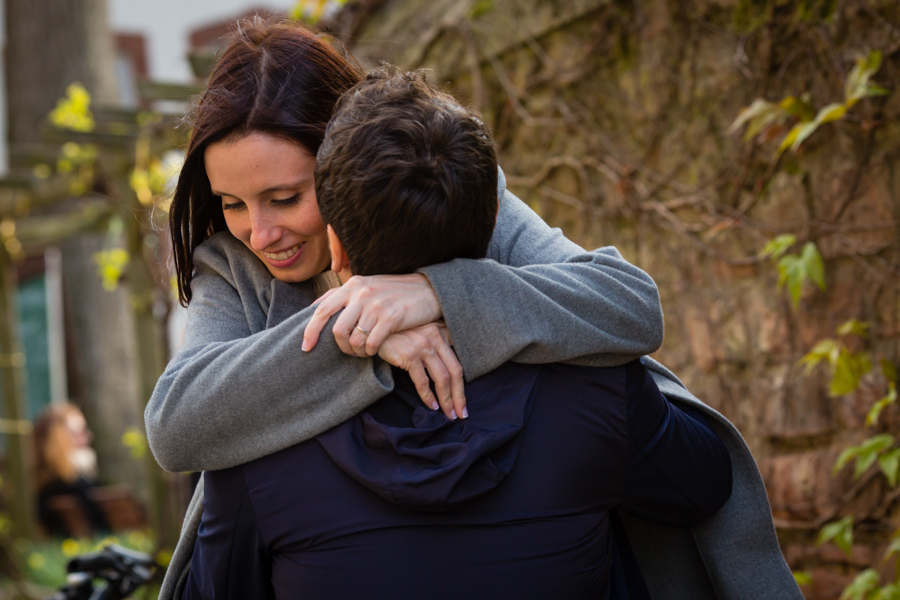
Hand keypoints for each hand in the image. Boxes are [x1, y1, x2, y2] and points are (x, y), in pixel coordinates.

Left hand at [303, 273, 442, 357]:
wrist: (427, 290)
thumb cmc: (394, 292)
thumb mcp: (366, 286)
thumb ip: (342, 295)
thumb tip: (314, 306)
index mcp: (352, 285)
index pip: (322, 310)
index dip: (310, 331)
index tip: (305, 347)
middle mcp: (361, 293)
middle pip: (337, 329)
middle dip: (339, 347)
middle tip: (348, 352)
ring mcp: (376, 305)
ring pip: (354, 340)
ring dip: (357, 351)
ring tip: (364, 351)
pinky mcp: (391, 317)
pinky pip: (372, 343)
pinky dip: (371, 352)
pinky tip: (375, 350)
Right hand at [378, 322, 466, 419]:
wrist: (374, 331)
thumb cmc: (397, 336)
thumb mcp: (420, 334)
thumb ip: (434, 345)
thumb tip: (447, 370)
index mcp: (440, 332)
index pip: (457, 362)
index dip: (462, 384)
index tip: (462, 402)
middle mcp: (435, 337)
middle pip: (455, 371)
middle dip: (459, 396)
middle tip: (461, 414)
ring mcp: (423, 346)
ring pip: (442, 378)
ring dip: (447, 400)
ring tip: (449, 414)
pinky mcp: (410, 355)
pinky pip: (423, 381)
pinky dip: (428, 396)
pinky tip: (431, 405)